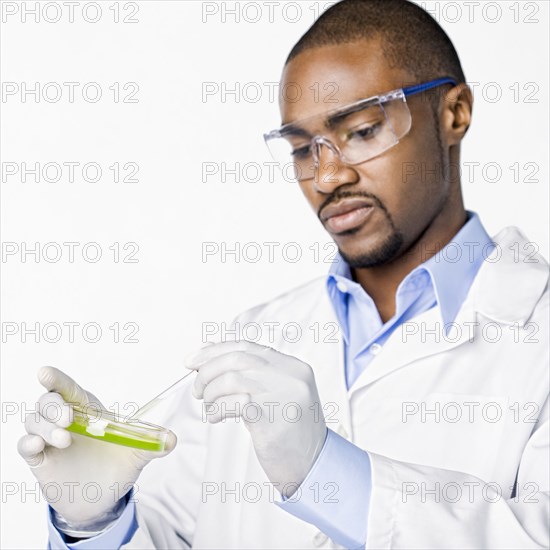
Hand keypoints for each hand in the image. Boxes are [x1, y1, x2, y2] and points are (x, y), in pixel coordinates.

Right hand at [18, 366, 175, 531]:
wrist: (102, 500)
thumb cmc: (116, 467)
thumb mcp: (136, 454)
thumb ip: (152, 444)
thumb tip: (171, 438)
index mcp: (88, 411)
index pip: (68, 389)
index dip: (56, 378)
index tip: (45, 372)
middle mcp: (66, 421)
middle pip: (47, 401)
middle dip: (53, 405)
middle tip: (68, 418)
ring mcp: (50, 440)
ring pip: (33, 420)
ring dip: (45, 426)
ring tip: (64, 439)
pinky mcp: (41, 460)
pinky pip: (25, 446)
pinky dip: (28, 443)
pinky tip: (38, 447)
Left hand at [188, 341, 326, 496]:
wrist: (313, 466)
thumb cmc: (290, 432)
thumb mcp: (274, 394)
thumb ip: (248, 372)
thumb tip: (208, 350)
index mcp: (293, 366)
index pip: (247, 347)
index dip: (215, 350)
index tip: (193, 359)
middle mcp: (291, 376)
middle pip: (237, 359)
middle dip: (208, 371)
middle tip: (197, 388)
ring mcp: (283, 395)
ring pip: (232, 378)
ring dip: (211, 393)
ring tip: (210, 407)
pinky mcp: (272, 417)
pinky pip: (233, 403)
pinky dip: (217, 409)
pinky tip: (216, 417)